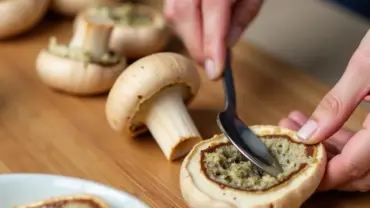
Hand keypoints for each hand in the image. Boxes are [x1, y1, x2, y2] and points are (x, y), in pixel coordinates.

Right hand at [163, 0, 262, 79]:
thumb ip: (241, 18)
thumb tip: (224, 47)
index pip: (213, 14)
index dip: (212, 47)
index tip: (217, 72)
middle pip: (184, 14)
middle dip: (197, 47)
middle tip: (212, 66)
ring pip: (174, 13)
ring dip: (190, 38)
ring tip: (208, 49)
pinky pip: (172, 8)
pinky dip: (184, 26)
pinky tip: (199, 32)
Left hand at [279, 29, 369, 191]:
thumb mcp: (366, 69)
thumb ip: (337, 104)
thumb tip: (309, 133)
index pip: (354, 168)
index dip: (323, 176)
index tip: (297, 171)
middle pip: (359, 170)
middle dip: (320, 160)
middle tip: (291, 144)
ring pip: (363, 156)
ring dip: (327, 146)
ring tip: (296, 128)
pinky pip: (369, 141)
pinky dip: (343, 135)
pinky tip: (320, 123)